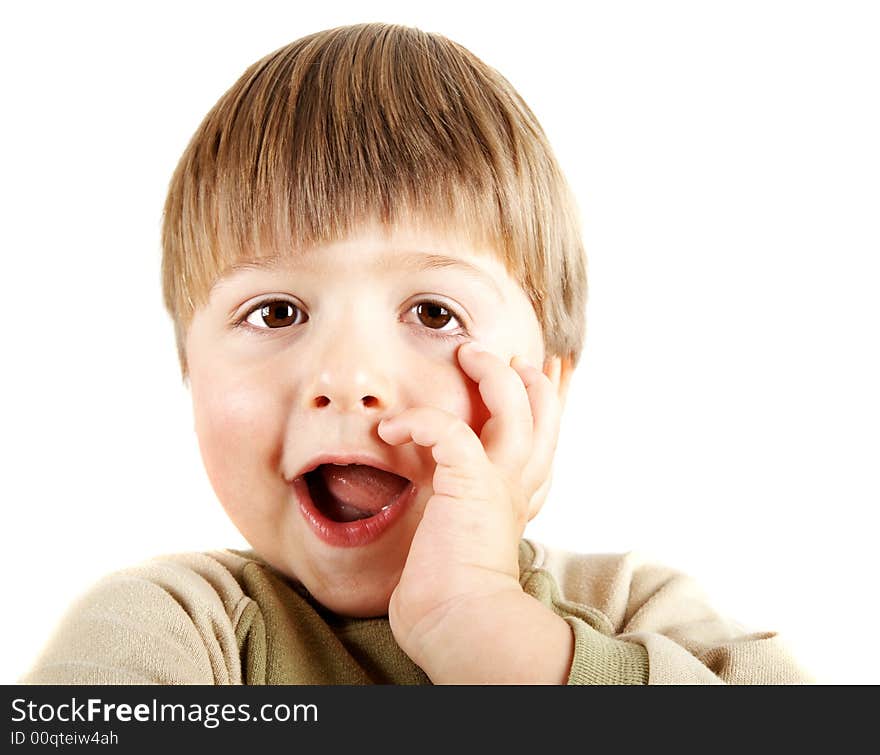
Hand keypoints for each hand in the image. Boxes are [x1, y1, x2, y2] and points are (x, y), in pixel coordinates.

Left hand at [377, 341, 565, 680]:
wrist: (454, 620)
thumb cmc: (448, 583)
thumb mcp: (461, 526)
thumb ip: (458, 494)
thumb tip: (427, 467)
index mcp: (520, 491)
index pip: (545, 432)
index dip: (545, 394)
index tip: (535, 366)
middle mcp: (521, 482)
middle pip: (544, 409)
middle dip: (525, 373)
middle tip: (488, 352)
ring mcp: (501, 481)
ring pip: (514, 404)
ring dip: (491, 372)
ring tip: (465, 354)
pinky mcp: (471, 485)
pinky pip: (451, 430)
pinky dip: (420, 419)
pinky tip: (392, 427)